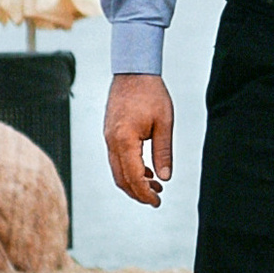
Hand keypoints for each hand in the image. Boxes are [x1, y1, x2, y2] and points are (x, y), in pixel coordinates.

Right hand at [104, 72, 174, 206]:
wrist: (133, 71)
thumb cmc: (150, 93)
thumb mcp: (164, 123)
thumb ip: (163, 152)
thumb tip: (164, 177)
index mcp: (125, 141)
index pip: (133, 177)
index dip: (145, 193)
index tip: (157, 201)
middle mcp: (112, 142)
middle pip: (121, 179)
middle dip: (138, 192)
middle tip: (156, 198)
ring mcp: (108, 137)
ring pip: (117, 170)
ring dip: (134, 182)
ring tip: (155, 185)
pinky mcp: (110, 133)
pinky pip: (116, 159)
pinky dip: (129, 169)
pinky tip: (146, 169)